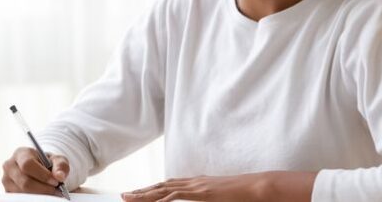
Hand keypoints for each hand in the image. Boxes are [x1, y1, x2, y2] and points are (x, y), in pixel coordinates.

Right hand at [1, 147, 69, 195]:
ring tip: (52, 192)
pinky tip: (43, 195)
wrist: (40, 169)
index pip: (27, 165)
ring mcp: (6, 180)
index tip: (55, 181)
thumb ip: (60, 165)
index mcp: (20, 153)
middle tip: (56, 190)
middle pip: (24, 182)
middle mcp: (9, 166)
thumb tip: (59, 176)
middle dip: (43, 188)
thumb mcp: (57, 160)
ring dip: (40, 195)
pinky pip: (21, 198)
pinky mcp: (8, 191)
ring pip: (23, 192)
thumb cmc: (48, 163)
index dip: (42, 175)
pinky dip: (34, 198)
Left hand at [121, 171, 315, 201]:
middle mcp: (193, 182)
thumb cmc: (242, 194)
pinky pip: (178, 197)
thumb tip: (202, 201)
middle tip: (124, 195)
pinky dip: (164, 200)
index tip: (138, 193)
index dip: (152, 189)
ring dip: (145, 194)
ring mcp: (197, 186)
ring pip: (164, 189)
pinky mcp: (202, 193)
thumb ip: (208, 199)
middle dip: (142, 191)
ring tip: (129, 199)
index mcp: (197, 183)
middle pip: (161, 185)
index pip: (168, 185)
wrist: (257, 187)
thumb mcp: (219, 197)